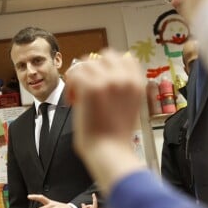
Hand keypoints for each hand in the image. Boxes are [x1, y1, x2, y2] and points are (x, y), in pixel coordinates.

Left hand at [65, 50, 145, 193]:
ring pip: (86, 63)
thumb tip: (105, 76)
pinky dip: (70, 86)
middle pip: (105, 56)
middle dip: (92, 70)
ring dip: (79, 77)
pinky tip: (73, 102)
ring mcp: (108, 81)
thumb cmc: (115, 137)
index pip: (125, 58)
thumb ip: (121, 89)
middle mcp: (125, 79)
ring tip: (78, 98)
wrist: (109, 152)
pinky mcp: (91, 88)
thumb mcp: (129, 106)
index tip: (100, 82)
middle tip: (86, 90)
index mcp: (137, 83)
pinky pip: (74, 73)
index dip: (108, 67)